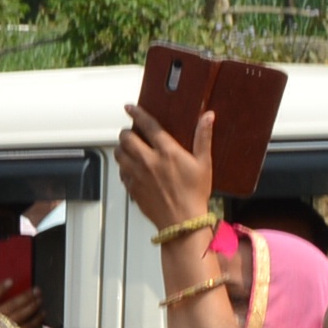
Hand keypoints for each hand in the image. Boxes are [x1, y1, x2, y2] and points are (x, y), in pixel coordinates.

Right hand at [0, 278, 43, 327]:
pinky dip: (36, 320)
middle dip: (26, 296)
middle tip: (37, 290)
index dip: (1, 288)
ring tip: (40, 300)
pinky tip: (42, 314)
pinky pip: (27, 327)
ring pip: (22, 314)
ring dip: (33, 306)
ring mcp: (5, 326)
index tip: (11, 281)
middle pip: (13, 304)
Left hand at [118, 104, 216, 232]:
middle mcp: (148, 161)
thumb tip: (208, 116)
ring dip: (121, 148)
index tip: (129, 107)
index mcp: (167, 152)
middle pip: (126, 138)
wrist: (181, 220)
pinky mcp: (131, 187)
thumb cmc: (195, 193)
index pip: (148, 126)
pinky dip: (122, 165)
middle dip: (126, 132)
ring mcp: (137, 175)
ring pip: (119, 154)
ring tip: (129, 147)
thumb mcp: (204, 163)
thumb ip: (203, 137)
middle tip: (131, 132)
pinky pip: (120, 171)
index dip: (137, 113)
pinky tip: (130, 166)